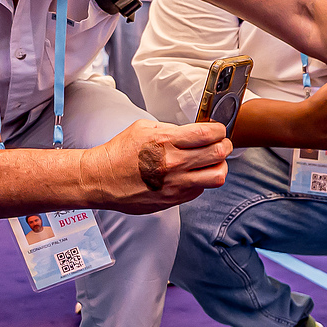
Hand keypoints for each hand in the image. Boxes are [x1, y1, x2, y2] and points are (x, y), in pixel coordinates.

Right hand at [80, 118, 231, 212]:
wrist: (101, 179)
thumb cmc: (120, 152)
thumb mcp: (144, 128)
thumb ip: (171, 129)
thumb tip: (194, 132)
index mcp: (166, 141)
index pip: (208, 134)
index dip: (219, 130)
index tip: (218, 131)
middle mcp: (173, 163)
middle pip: (218, 153)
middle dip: (224, 146)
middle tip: (221, 145)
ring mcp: (175, 184)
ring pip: (217, 176)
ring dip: (220, 166)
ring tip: (213, 162)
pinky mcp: (174, 199)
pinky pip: (201, 190)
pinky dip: (202, 181)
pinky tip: (193, 174)